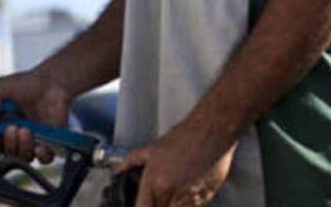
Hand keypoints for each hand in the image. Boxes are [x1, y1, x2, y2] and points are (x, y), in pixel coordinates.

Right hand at [0, 69, 71, 162]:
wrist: (52, 81)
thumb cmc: (26, 84)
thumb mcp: (2, 86)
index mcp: (2, 127)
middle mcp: (17, 137)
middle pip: (9, 152)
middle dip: (9, 143)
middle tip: (12, 128)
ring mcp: (33, 140)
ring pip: (25, 156)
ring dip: (23, 147)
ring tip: (25, 130)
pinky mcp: (50, 142)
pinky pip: (45, 157)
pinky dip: (42, 155)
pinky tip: (39, 145)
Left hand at [118, 123, 236, 206]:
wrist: (211, 131)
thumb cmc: (185, 137)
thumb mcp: (152, 148)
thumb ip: (131, 161)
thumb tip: (119, 172)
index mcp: (156, 182)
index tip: (141, 204)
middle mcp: (172, 193)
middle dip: (158, 204)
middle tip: (161, 192)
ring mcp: (191, 197)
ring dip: (173, 204)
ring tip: (175, 189)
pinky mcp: (206, 197)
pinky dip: (188, 203)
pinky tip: (188, 187)